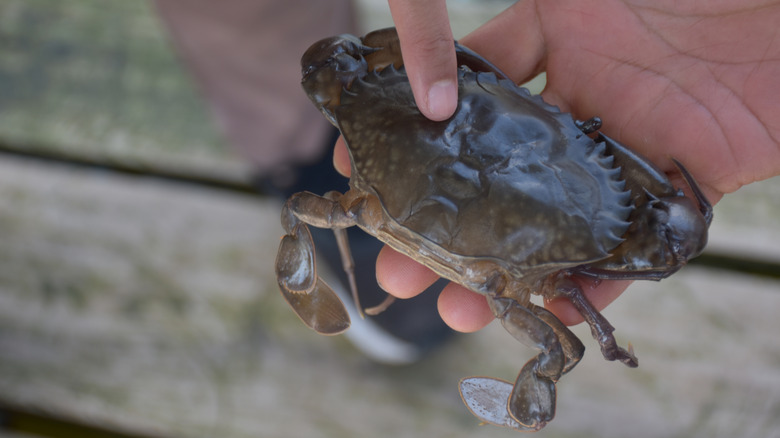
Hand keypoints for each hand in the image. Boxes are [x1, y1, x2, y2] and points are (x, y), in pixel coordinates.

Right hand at [335, 0, 779, 331]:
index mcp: (554, 52)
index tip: (365, 170)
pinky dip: (588, 285)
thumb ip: (518, 25)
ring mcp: (619, 161)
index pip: (468, 103)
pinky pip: (623, 253)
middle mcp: (577, 112)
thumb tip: (435, 56)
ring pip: (547, 226)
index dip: (414, 138)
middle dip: (444, 224)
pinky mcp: (671, 198)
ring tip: (455, 309)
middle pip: (496, 178)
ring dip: (501, 271)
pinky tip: (544, 311)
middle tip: (397, 263)